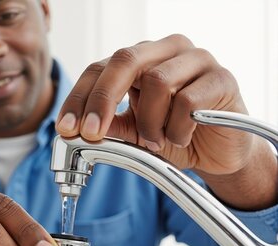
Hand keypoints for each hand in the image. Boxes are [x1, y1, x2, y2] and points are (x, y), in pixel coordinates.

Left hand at [56, 34, 276, 208]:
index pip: (100, 68)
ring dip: (149, 122)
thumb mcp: (132, 133)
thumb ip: (108, 127)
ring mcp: (197, 59)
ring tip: (157, 141)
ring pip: (156, 81)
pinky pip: (187, 101)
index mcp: (140, 59)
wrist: (218, 153)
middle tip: (90, 133)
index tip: (66, 128)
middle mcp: (166, 50)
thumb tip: (75, 131)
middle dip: (101, 100)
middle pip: (124, 60)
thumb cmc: (173, 135)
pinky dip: (176, 129)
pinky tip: (181, 138)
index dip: (79, 98)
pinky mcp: (222, 78)